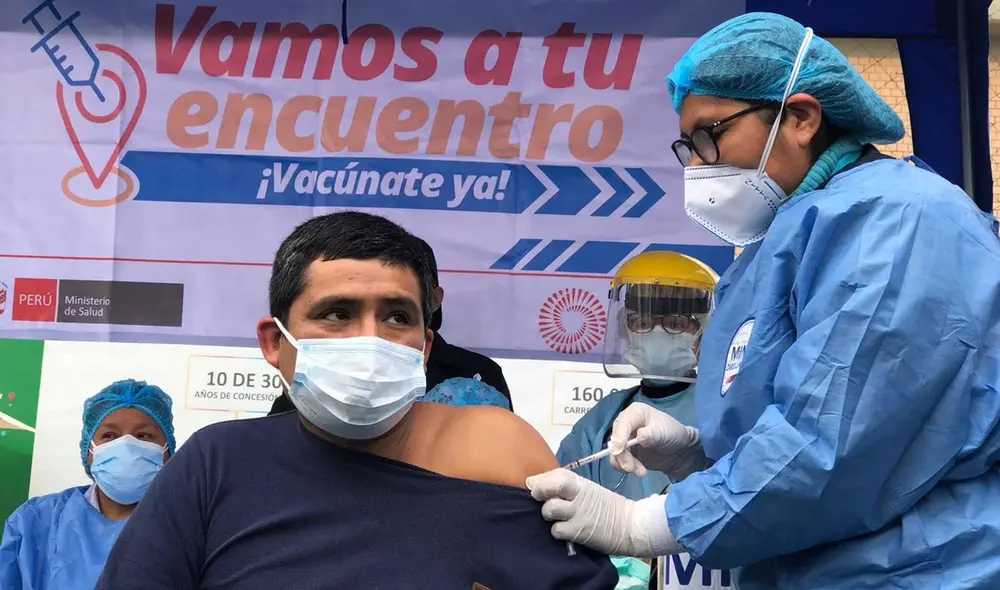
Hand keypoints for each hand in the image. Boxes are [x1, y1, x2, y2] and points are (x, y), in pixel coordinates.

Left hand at [525, 468, 678, 557]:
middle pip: (548, 488)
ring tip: (556, 517)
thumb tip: (541, 485)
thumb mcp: (590, 491)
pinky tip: (565, 530)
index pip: (556, 475)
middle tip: (539, 497)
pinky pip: (556, 530)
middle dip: (538, 491)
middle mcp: (578, 495)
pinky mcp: (578, 532)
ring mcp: (578, 514)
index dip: (541, 479)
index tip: (534, 484)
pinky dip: (557, 531)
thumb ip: (569, 488)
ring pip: (549, 510)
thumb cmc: (608, 508)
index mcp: (582, 483)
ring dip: (548, 513)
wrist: (631, 526)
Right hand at [608, 403, 710, 480]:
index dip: (619, 437)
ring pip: (614, 453)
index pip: (622, 424)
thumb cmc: (673, 434)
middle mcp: (626, 425)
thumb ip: (651, 434)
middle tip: (633, 468)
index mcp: (634, 413)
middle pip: (615, 440)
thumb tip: (639, 436)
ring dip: (625, 465)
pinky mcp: (625, 453)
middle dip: (623, 456)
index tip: (620, 451)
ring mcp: (624, 439)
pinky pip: (618, 462)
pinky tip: (639, 471)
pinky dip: (625, 468)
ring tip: (642, 472)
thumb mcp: (664, 433)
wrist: (680, 451)